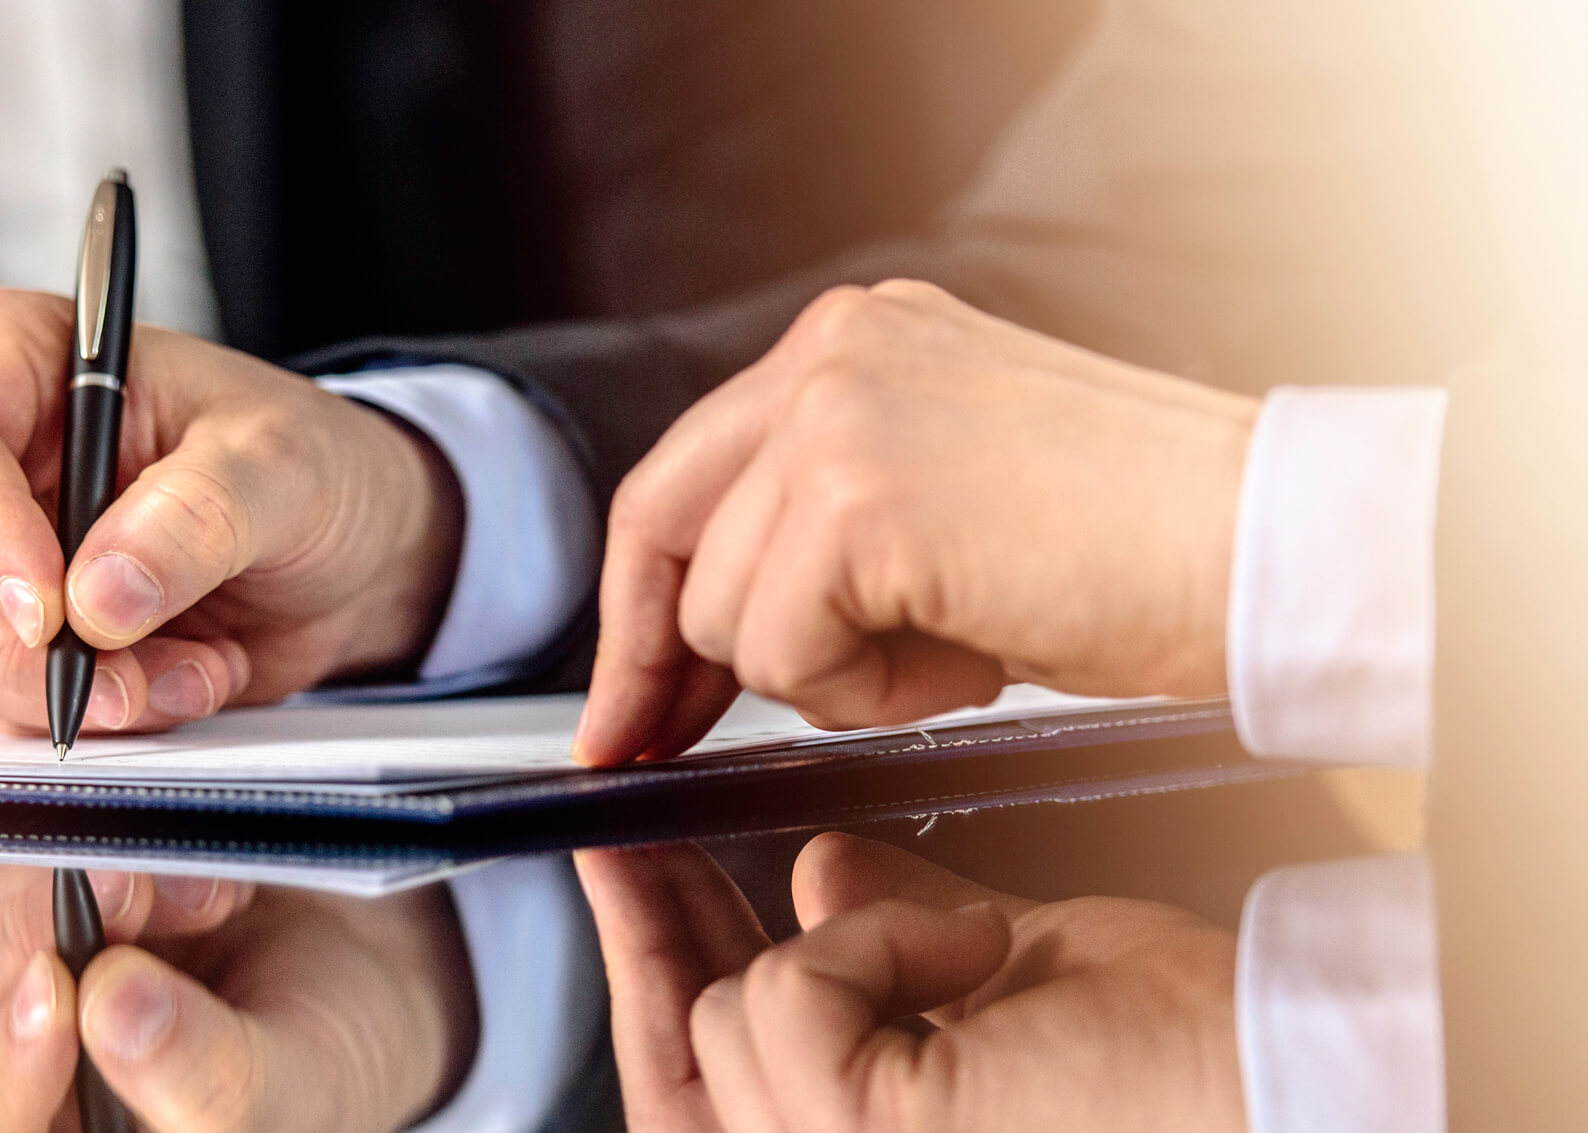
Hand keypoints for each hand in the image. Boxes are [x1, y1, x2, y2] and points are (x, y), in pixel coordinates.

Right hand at [0, 288, 460, 733]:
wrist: (356, 554)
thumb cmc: (310, 464)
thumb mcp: (279, 465)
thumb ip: (195, 517)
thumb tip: (99, 595)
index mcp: (24, 359)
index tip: (47, 609)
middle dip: (24, 646)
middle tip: (127, 679)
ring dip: (73, 690)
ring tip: (191, 670)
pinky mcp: (17, 635)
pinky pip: (6, 702)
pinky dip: (97, 716)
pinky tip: (180, 682)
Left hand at [0, 866, 475, 1131]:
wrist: (344, 987)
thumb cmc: (318, 1066)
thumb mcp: (293, 1086)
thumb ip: (205, 1072)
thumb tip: (106, 1007)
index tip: (56, 989)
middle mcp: (12, 1104)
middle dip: (25, 953)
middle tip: (130, 890)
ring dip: (47, 895)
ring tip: (175, 883)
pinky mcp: (0, 938)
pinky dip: (54, 854)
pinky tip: (148, 862)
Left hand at [576, 280, 1257, 762]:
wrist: (1274, 543)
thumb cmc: (1143, 544)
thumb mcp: (951, 495)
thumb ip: (832, 520)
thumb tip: (728, 626)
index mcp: (854, 337)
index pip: (689, 470)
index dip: (642, 595)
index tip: (627, 690)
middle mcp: (830, 351)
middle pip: (661, 525)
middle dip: (648, 658)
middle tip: (641, 746)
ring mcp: (834, 416)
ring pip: (730, 614)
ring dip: (830, 676)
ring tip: (962, 649)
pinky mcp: (853, 499)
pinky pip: (785, 654)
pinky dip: (867, 695)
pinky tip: (974, 655)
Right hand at [578, 833, 1242, 1132]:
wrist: (1295, 1083)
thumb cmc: (1191, 1065)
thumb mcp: (1009, 983)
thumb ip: (888, 942)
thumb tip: (814, 873)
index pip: (705, 1085)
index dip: (656, 974)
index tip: (634, 872)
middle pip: (683, 1070)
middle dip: (658, 932)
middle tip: (641, 835)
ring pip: (726, 1021)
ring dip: (830, 945)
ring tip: (955, 942)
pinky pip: (791, 994)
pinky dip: (869, 940)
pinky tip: (968, 946)